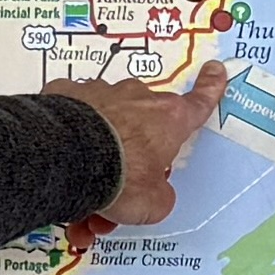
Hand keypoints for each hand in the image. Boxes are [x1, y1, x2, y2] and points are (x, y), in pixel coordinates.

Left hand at [53, 60, 223, 227]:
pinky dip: (67, 139)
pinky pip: (72, 117)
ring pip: (103, 127)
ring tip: (77, 200)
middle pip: (141, 125)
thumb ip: (158, 196)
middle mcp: (136, 98)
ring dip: (95, 159)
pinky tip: (58, 166)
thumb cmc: (120, 177)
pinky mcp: (66, 94)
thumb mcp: (152, 203)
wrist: (67, 160)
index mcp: (168, 120)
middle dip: (129, 158)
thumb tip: (153, 194)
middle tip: (114, 193)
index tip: (216, 70)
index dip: (209, 90)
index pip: (197, 105)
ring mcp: (100, 92)